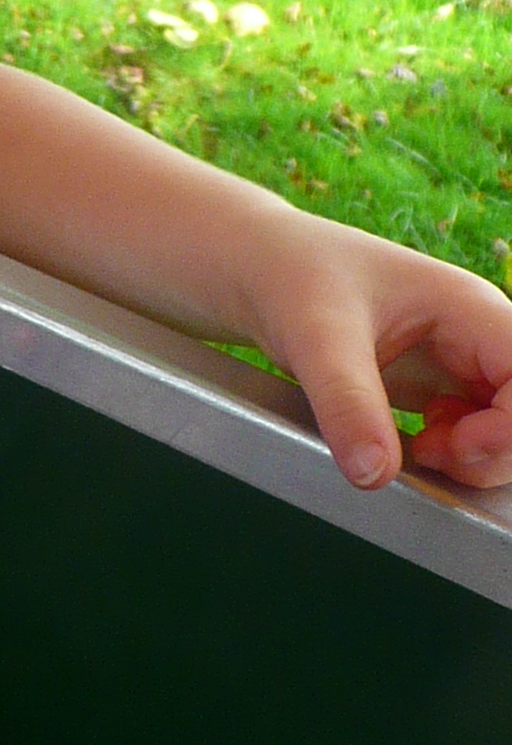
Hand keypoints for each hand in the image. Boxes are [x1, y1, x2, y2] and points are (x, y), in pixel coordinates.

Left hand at [247, 215, 511, 492]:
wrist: (258, 270)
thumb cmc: (291, 276)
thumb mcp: (314, 336)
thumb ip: (346, 402)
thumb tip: (374, 474)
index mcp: (467, 306)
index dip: (510, 425)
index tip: (454, 448)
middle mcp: (476, 335)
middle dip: (494, 450)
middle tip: (432, 454)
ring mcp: (461, 362)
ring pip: (507, 427)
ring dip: (477, 456)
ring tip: (421, 449)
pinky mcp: (440, 386)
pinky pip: (476, 432)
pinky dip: (458, 454)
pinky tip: (417, 445)